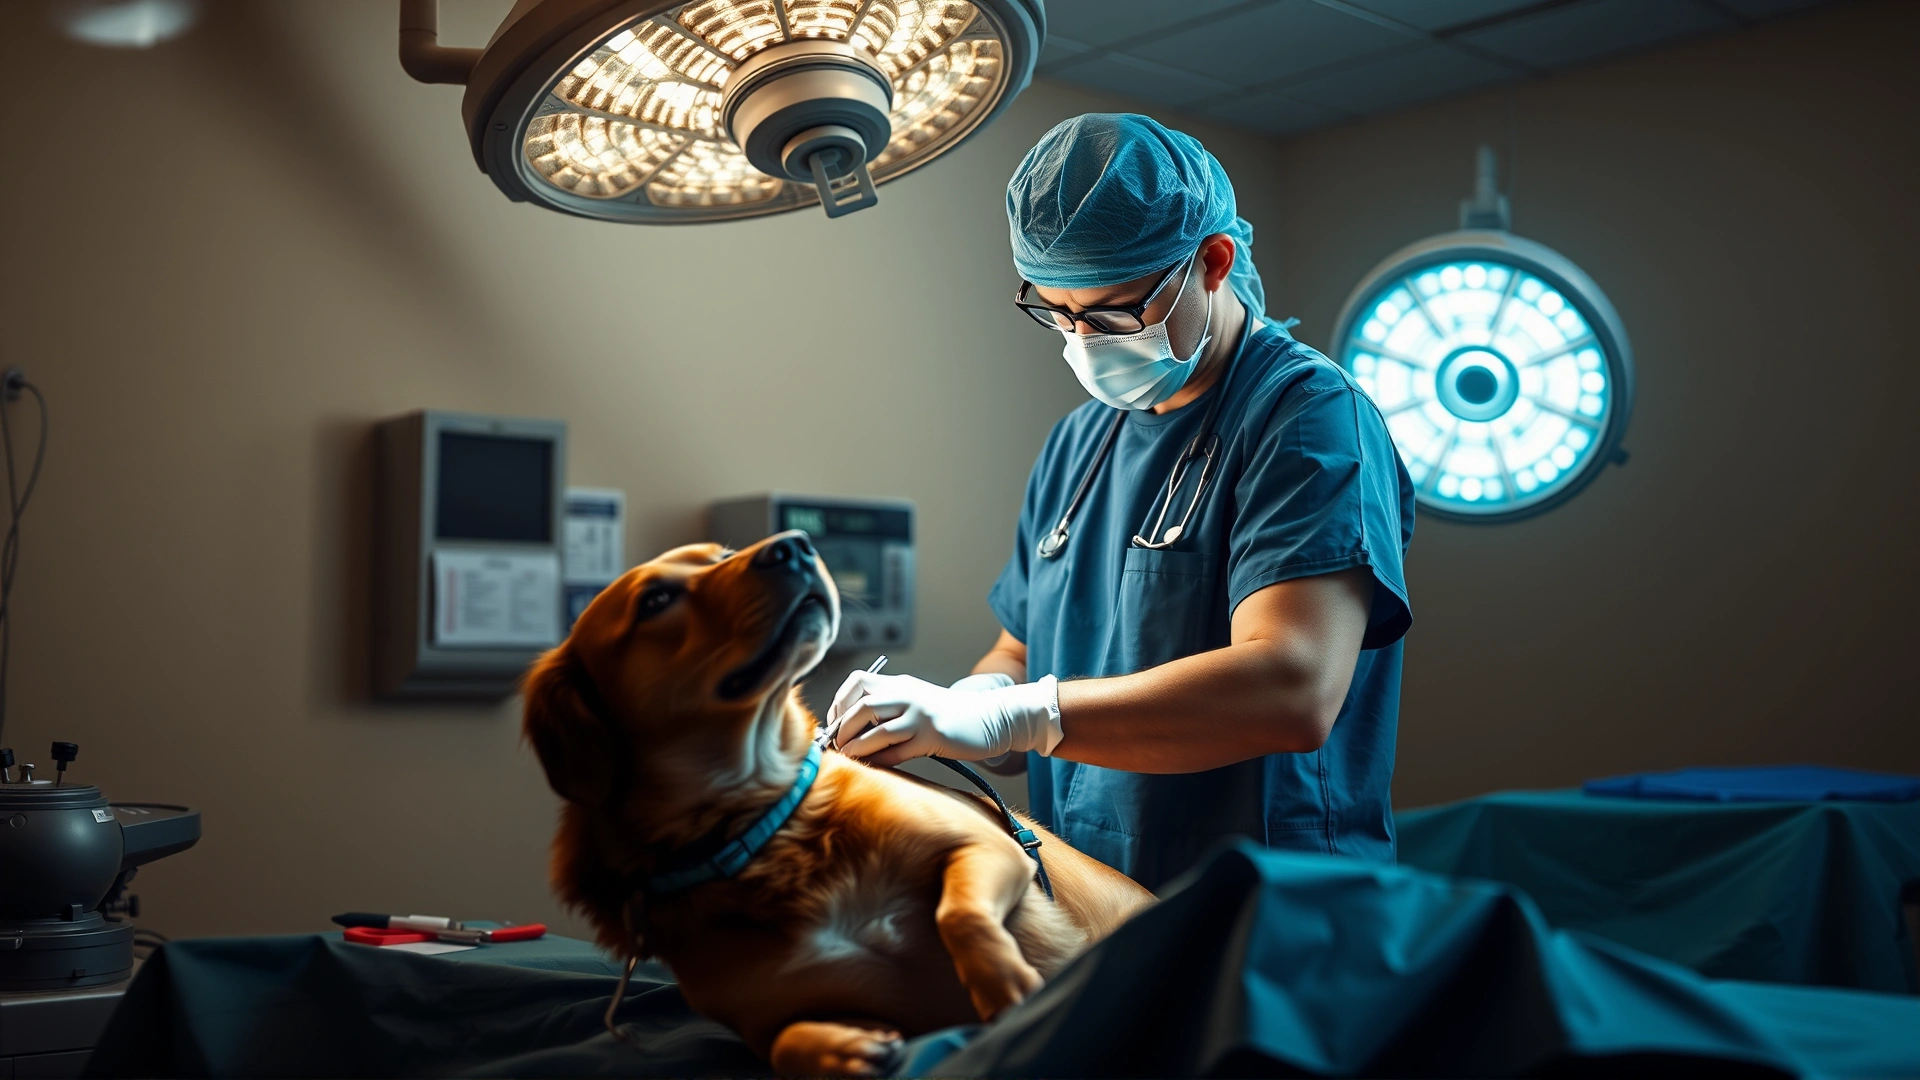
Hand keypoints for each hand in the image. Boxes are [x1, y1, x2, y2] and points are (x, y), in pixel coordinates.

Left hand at [826, 671, 1060, 766]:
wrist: (991, 718)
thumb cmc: (948, 716)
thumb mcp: (916, 703)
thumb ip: (888, 711)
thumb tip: (849, 732)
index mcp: (901, 683)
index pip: (857, 682)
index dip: (839, 703)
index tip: (835, 725)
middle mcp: (908, 694)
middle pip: (862, 706)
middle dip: (842, 729)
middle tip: (837, 746)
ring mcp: (921, 715)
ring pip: (877, 730)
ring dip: (857, 747)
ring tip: (849, 759)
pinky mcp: (934, 736)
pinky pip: (898, 751)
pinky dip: (881, 760)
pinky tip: (875, 766)